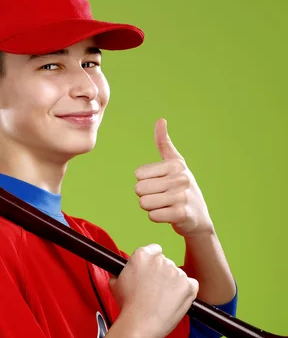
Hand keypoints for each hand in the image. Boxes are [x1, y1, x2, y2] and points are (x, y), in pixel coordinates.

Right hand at [109, 244, 198, 337]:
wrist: (140, 323)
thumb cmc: (127, 304)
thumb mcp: (115, 282)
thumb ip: (122, 271)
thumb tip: (123, 272)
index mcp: (142, 255)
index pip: (154, 249)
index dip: (152, 261)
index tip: (150, 271)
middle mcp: (160, 260)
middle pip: (166, 262)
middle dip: (162, 273)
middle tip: (154, 289)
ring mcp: (176, 272)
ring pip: (178, 274)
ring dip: (173, 283)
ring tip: (163, 299)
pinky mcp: (188, 285)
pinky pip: (191, 284)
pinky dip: (186, 291)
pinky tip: (175, 300)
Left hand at [134, 118, 213, 237]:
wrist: (198, 217)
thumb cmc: (182, 188)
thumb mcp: (176, 164)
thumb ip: (164, 144)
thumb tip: (160, 120)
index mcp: (176, 164)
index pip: (138, 175)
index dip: (144, 182)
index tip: (160, 184)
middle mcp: (181, 178)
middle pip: (139, 189)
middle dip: (145, 196)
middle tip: (161, 197)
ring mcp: (182, 196)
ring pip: (143, 203)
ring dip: (150, 207)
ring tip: (164, 205)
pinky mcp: (182, 214)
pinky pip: (152, 215)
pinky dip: (156, 216)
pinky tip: (168, 214)